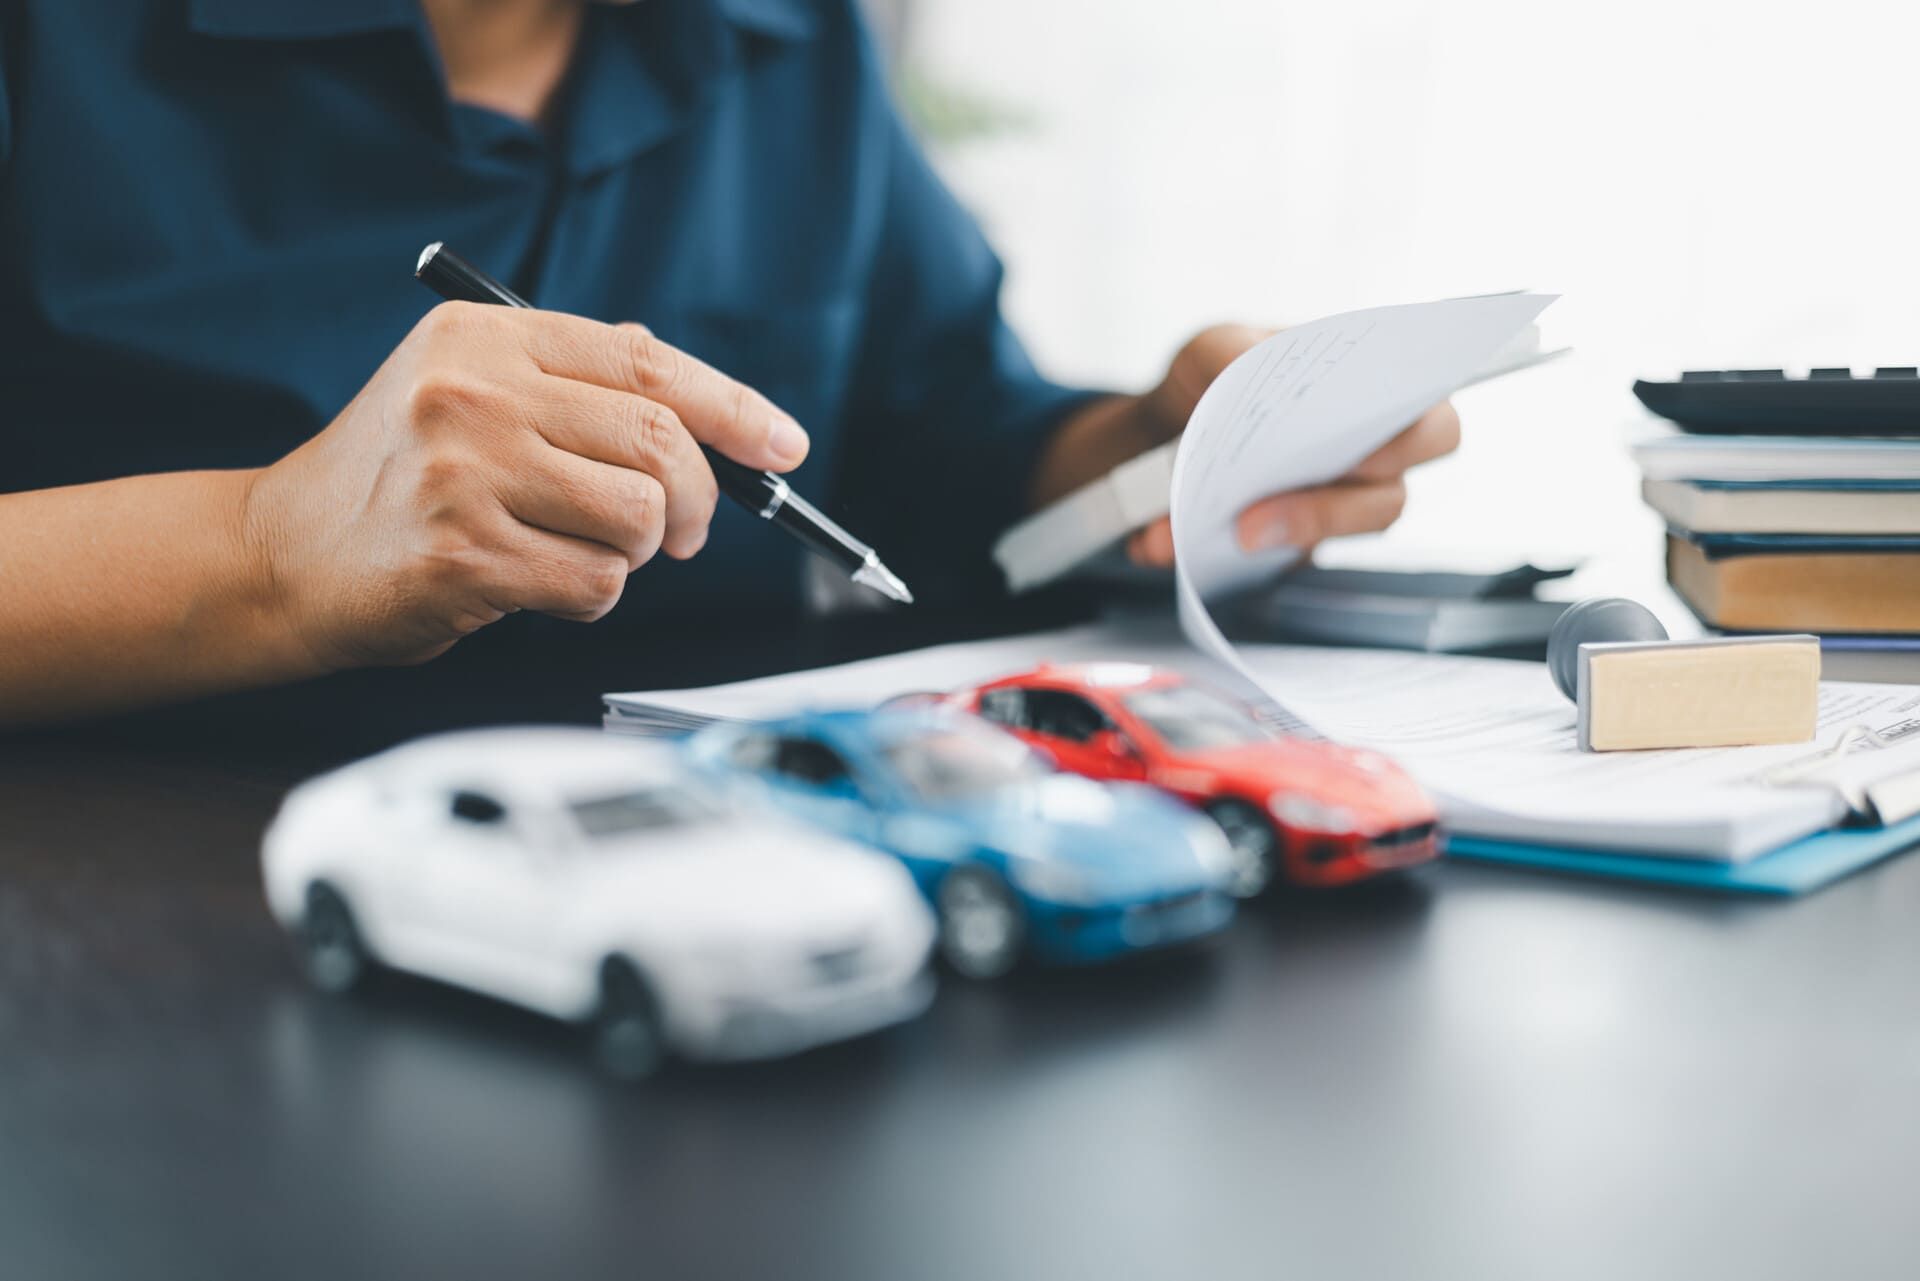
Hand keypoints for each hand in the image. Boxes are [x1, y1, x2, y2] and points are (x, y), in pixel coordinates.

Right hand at [243, 302, 808, 669]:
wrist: (283, 554)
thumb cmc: (401, 480)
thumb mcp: (471, 394)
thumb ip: (576, 390)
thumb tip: (718, 424)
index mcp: (485, 338)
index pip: (647, 362)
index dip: (733, 408)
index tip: (784, 446)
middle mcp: (474, 392)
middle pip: (662, 443)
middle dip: (698, 502)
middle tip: (681, 534)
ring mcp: (464, 473)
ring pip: (640, 520)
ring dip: (635, 555)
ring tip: (577, 552)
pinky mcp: (462, 556)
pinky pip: (598, 587)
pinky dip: (590, 598)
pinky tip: (536, 585)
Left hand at [1029, 324, 1459, 565]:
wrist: (1161, 428)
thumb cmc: (1217, 376)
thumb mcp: (1214, 347)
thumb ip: (1229, 353)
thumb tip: (1236, 376)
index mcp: (1374, 399)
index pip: (1431, 421)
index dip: (1412, 439)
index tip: (1370, 447)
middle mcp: (1366, 464)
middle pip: (1390, 501)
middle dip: (1329, 511)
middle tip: (1259, 517)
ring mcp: (1325, 515)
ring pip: (1323, 546)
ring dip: (1266, 540)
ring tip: (1200, 530)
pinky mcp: (1278, 552)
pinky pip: (1253, 565)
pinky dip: (1195, 550)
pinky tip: (1153, 539)